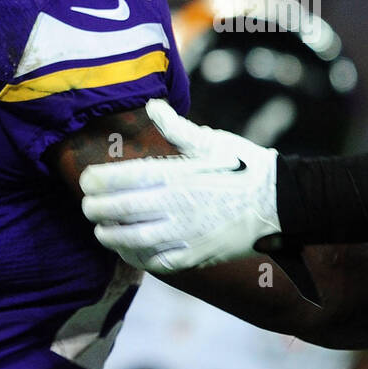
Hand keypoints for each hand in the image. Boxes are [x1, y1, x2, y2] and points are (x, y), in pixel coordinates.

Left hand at [80, 99, 279, 271]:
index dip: (98, 181)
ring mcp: (185, 235)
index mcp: (177, 175)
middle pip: (120, 210)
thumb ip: (178, 128)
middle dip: (95, 209)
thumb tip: (154, 105)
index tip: (86, 181)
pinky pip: (156, 262)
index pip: (124, 178)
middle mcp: (176, 206)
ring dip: (110, 236)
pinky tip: (129, 251)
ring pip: (132, 240)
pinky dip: (136, 258)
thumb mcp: (212, 142)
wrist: (281, 204)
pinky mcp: (195, 256)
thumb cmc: (245, 168)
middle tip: (87, 207)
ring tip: (101, 231)